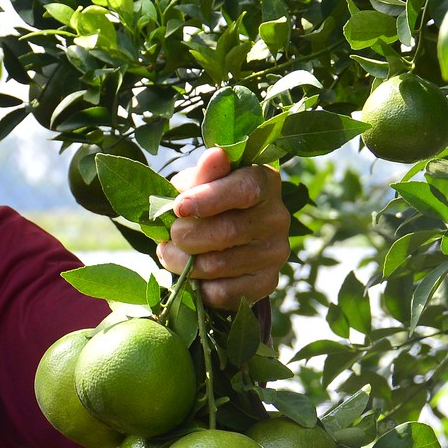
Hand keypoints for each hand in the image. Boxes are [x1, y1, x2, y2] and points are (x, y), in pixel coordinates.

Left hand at [155, 147, 290, 310]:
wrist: (226, 238)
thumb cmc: (208, 200)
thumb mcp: (200, 182)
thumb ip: (204, 174)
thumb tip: (215, 155)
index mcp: (265, 181)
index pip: (246, 188)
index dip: (209, 199)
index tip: (179, 207)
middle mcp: (278, 217)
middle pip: (228, 231)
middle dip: (186, 236)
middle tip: (169, 236)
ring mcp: (275, 252)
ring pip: (219, 265)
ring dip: (183, 264)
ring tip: (170, 254)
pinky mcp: (267, 283)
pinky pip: (224, 292)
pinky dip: (198, 287)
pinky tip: (192, 275)